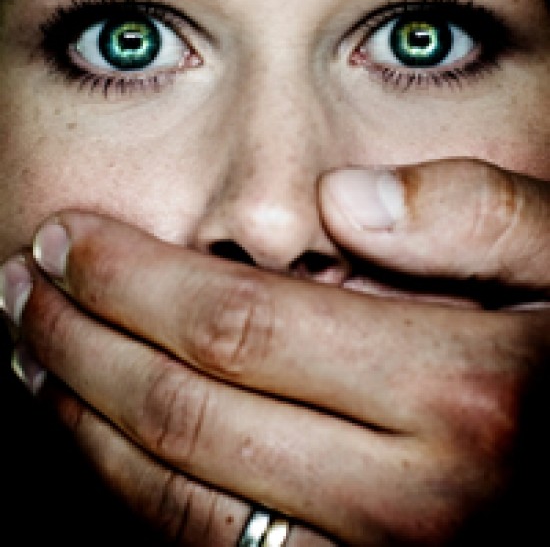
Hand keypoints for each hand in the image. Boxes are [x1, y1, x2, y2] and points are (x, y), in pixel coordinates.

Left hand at [2, 159, 549, 544]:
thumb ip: (479, 215)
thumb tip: (344, 201)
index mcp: (461, 392)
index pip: (240, 325)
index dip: (133, 280)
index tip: (69, 239)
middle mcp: (411, 501)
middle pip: (188, 415)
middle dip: (82, 343)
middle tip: (24, 288)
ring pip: (179, 503)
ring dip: (83, 424)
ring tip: (33, 358)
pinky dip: (132, 495)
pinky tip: (96, 438)